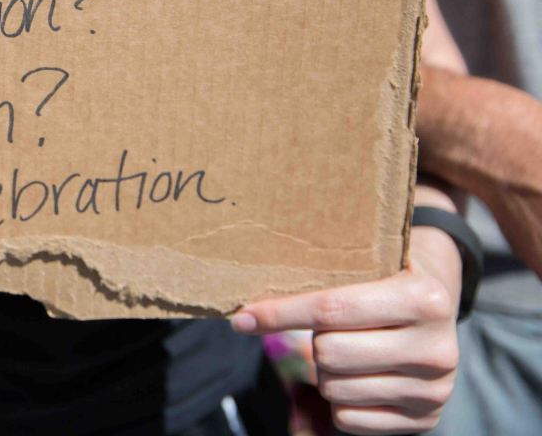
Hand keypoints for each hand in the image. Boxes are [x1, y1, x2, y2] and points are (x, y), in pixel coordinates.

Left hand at [231, 225, 461, 434]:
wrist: (439, 304)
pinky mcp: (426, 420)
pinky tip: (357, 375)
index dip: (279, 314)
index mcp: (424, 299)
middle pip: (329, 353)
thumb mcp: (368, 261)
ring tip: (347, 348)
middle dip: (313, 341)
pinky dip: (339, 400)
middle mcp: (438, 349)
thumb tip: (246, 312)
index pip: (331, 310)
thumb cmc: (387, 277)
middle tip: (326, 329)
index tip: (242, 318)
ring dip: (324, 372)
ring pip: (334, 388)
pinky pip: (348, 419)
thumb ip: (321, 277)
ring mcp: (436, 390)